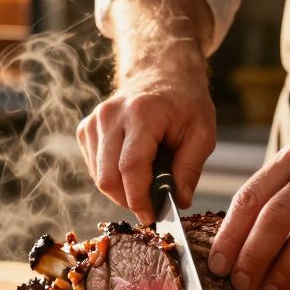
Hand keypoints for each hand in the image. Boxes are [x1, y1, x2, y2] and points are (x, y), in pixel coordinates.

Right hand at [78, 69, 215, 223]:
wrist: (162, 71)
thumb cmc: (185, 102)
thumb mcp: (202, 133)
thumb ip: (190, 169)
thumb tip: (178, 202)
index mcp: (141, 113)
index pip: (130, 167)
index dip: (139, 199)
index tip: (151, 217)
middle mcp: (111, 115)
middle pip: (108, 177)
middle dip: (129, 200)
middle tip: (151, 206)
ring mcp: (94, 121)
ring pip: (98, 176)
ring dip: (121, 191)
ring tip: (146, 183)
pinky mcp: (86, 128)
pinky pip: (94, 168)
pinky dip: (112, 178)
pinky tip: (131, 169)